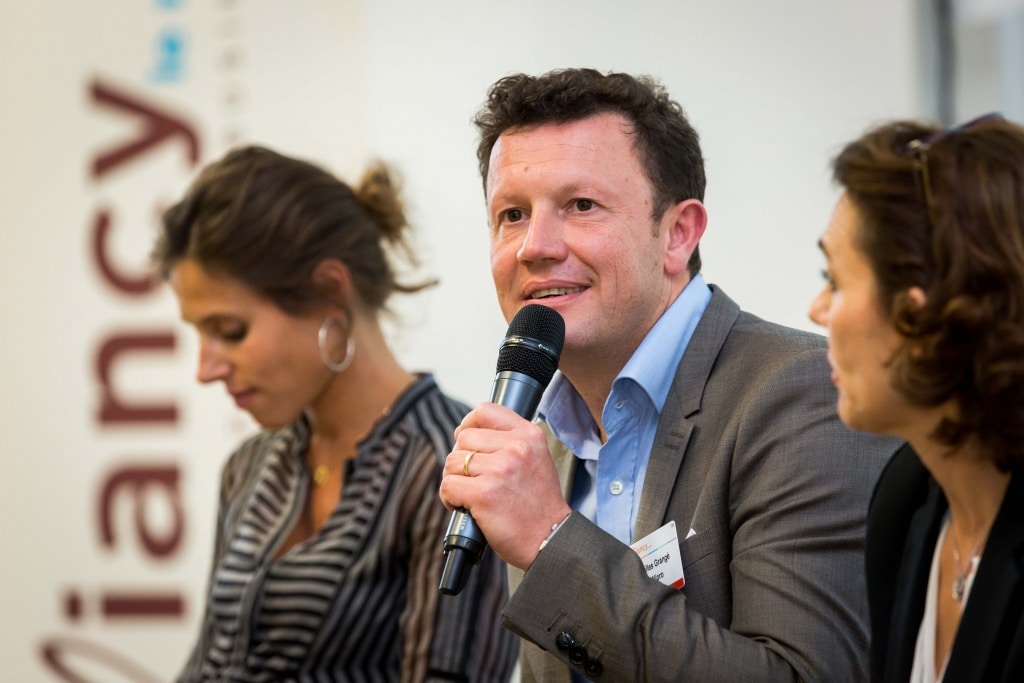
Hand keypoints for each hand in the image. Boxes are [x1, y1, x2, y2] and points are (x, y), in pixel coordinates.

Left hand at [439, 402, 571, 569]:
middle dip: (461, 460)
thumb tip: (468, 433)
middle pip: (463, 439)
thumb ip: (510, 441)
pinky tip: (464, 507)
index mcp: (528, 435)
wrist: (550, 539)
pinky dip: (449, 499)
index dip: (468, 424)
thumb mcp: (536, 459)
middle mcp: (515, 448)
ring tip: (470, 495)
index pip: (485, 410)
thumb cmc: (538, 504)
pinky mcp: (483, 494)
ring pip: (452, 462)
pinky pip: (448, 486)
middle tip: (474, 479)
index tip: (466, 440)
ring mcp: (499, 470)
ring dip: (454, 480)